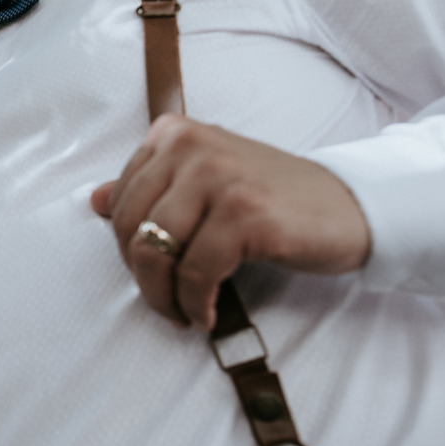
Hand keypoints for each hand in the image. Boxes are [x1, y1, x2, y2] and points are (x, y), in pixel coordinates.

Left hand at [90, 114, 370, 329]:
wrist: (349, 206)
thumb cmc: (271, 196)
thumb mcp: (204, 181)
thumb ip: (151, 187)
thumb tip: (95, 200)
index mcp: (173, 133)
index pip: (119, 201)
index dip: (126, 247)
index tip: (150, 272)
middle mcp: (190, 146)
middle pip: (129, 227)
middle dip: (141, 276)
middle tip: (163, 301)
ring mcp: (218, 177)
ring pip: (155, 251)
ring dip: (163, 296)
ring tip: (182, 312)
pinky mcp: (244, 214)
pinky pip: (195, 272)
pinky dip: (194, 302)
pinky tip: (206, 312)